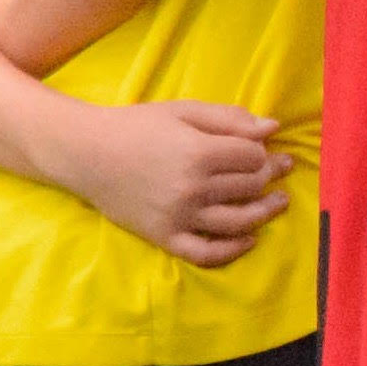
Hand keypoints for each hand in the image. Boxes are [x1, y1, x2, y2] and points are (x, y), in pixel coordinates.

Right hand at [48, 101, 293, 269]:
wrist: (86, 153)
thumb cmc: (137, 126)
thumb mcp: (183, 111)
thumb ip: (229, 119)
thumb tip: (273, 127)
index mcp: (198, 152)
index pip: (253, 158)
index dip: (264, 152)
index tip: (266, 150)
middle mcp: (192, 188)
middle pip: (250, 187)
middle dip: (270, 176)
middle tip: (280, 170)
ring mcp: (179, 217)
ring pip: (239, 222)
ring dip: (265, 213)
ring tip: (278, 202)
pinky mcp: (165, 237)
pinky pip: (207, 253)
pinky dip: (233, 250)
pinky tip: (250, 238)